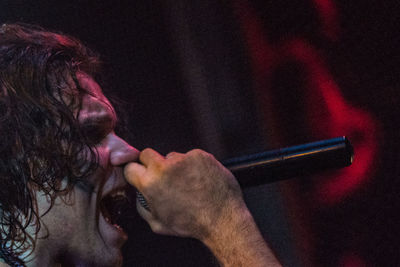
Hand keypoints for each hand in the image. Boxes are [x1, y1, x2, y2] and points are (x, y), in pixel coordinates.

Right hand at [123, 148, 245, 239]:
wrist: (222, 219)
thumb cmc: (192, 224)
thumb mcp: (158, 224)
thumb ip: (143, 207)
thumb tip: (139, 195)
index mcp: (150, 184)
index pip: (130, 167)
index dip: (135, 172)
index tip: (140, 174)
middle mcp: (164, 167)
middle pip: (147, 154)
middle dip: (150, 163)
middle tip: (162, 175)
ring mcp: (183, 159)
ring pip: (172, 156)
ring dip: (176, 166)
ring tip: (189, 183)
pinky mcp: (199, 155)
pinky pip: (191, 156)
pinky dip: (194, 165)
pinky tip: (201, 179)